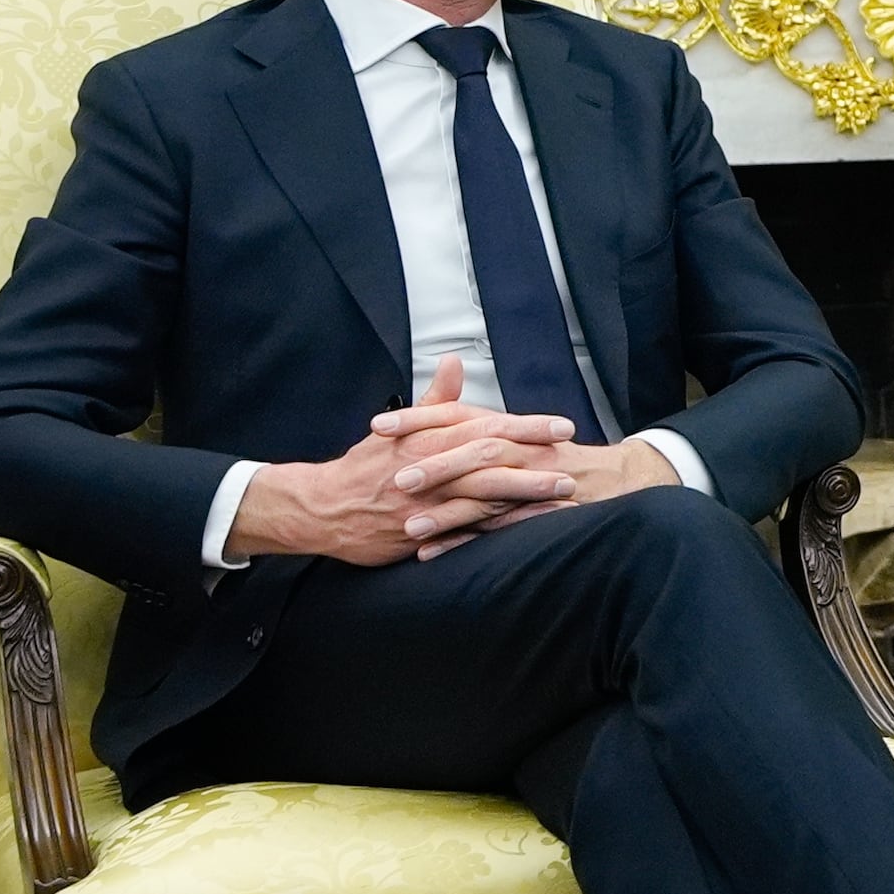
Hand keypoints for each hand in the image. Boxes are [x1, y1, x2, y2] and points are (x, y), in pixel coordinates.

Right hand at [224, 360, 671, 565]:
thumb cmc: (367, 465)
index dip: (526, 427)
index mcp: (427, 438)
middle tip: (572, 456)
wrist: (321, 507)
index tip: (562, 425)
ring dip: (524, 494)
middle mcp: (429, 467)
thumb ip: (436, 400)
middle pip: (488, 459)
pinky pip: (463, 531)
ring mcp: (426, 502)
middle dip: (533, 458)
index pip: (485, 427)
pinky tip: (526, 531)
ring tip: (561, 492)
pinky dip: (495, 530)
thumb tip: (454, 360)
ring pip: (481, 496)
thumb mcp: (399, 427)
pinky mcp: (420, 532)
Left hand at [398, 425, 675, 554]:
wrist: (616, 480)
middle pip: (473, 450)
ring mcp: (532, 484)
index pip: (459, 415)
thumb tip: (436, 408)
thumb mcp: (516, 432)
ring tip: (407, 526)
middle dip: (433, 464)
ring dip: (446, 512)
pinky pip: (499, 530)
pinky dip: (465, 542)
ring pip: (486, 494)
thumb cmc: (556, 458)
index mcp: (508, 427)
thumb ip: (476, 420)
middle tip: (394, 477)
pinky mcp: (539, 515)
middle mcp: (520, 450)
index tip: (378, 425)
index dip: (418, 418)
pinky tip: (432, 553)